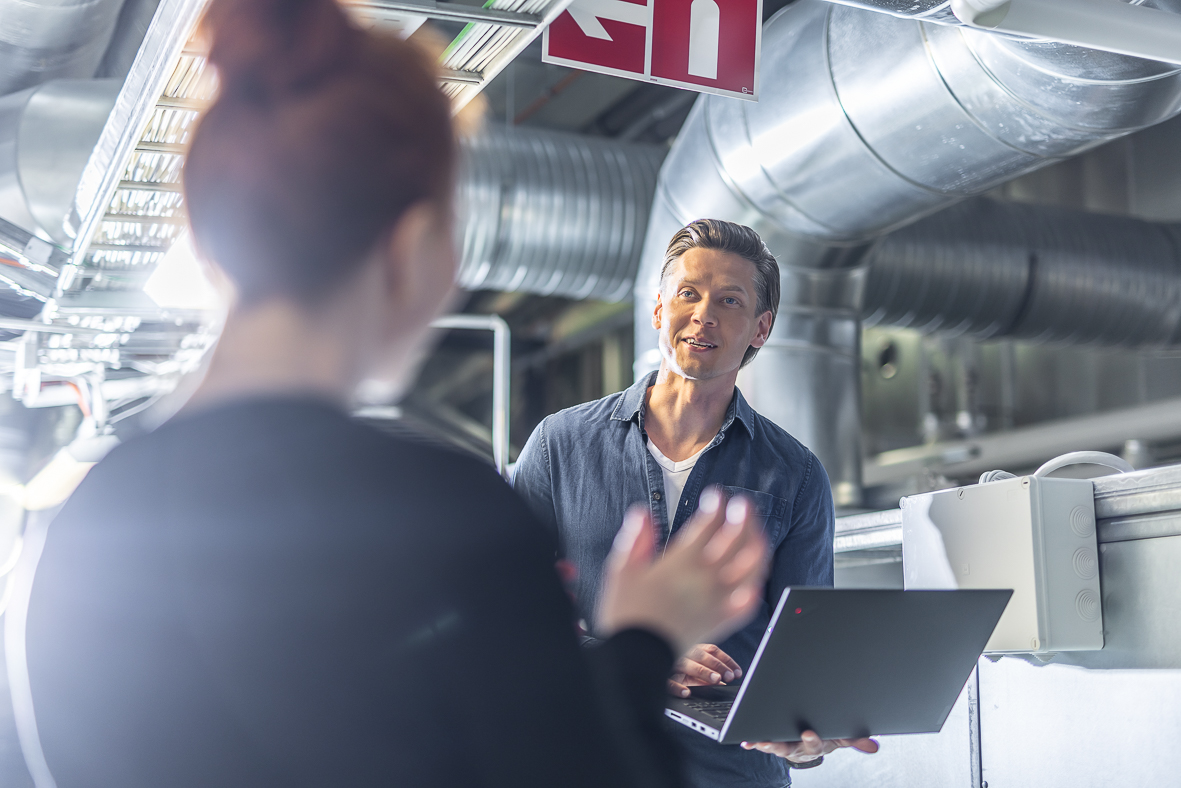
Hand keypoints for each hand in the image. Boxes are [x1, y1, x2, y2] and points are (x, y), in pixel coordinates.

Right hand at [597, 487, 768, 655]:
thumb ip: (635, 539)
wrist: (636, 657)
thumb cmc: (626, 613)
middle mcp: (706, 579)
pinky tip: (756, 574)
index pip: (708, 525)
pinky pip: (750, 600)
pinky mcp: (723, 622)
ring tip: (755, 532)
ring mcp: (718, 600)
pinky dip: (756, 583)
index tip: (716, 495)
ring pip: (752, 567)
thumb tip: (642, 512)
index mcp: (681, 563)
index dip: (715, 506)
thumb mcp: (620, 570)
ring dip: (757, 543)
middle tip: (742, 504)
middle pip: (736, 540)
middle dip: (743, 517)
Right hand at [668, 644, 741, 696]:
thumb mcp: (694, 669)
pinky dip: (678, 687)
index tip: (738, 673)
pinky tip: (687, 693)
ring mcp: (671, 663)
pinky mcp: (661, 676)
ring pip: (687, 665)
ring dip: (703, 672)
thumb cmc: (678, 670)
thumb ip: (709, 673)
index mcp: (692, 649)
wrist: (648, 664)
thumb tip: (724, 682)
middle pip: (702, 656)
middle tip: (728, 676)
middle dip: (717, 665)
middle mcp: (683, 653)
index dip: (727, 661)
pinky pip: (669, 682)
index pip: (712, 651)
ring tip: (716, 680)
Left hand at [741, 730, 878, 763]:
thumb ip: (855, 740)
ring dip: (764, 744)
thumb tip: (874, 745)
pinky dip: (754, 741)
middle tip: (771, 742)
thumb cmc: (827, 735)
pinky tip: (746, 740)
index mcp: (816, 745)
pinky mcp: (773, 741)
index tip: (809, 733)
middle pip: (789, 748)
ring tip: (755, 742)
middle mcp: (798, 747)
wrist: (811, 740)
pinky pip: (763, 741)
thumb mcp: (841, 737)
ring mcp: (785, 745)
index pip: (815, 744)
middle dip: (780, 745)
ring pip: (774, 746)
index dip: (812, 740)